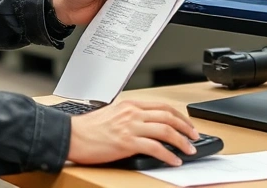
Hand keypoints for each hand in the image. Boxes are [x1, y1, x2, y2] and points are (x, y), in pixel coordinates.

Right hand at [67, 100, 199, 166]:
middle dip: (186, 127)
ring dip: (181, 141)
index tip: (187, 125)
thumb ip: (129, 116)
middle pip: (168, 116)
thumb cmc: (87, 129)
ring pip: (165, 130)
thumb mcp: (112, 114)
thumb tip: (146, 125)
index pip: (162, 106)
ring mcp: (130, 127)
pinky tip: (174, 161)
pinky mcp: (126, 142)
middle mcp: (132, 113)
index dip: (179, 116)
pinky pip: (154, 148)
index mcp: (130, 105)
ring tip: (189, 150)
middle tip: (195, 137)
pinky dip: (168, 155)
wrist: (71, 135)